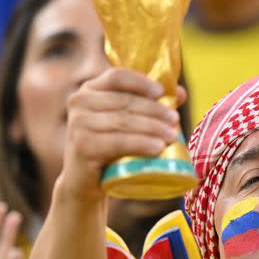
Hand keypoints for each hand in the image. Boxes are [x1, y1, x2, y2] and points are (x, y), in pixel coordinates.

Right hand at [60, 68, 184, 202]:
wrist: (84, 182)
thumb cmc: (109, 147)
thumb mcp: (128, 122)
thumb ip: (151, 104)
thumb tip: (180, 93)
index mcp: (91, 89)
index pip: (117, 76)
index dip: (141, 82)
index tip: (161, 93)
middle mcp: (80, 102)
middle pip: (124, 101)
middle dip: (154, 110)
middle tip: (175, 119)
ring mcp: (78, 124)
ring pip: (123, 121)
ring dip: (152, 127)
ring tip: (172, 135)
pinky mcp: (82, 146)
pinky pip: (118, 142)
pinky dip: (141, 144)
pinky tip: (158, 147)